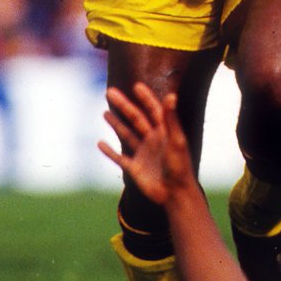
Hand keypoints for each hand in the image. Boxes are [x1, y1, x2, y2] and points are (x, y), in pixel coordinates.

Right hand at [98, 83, 194, 205]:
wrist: (175, 194)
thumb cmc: (179, 166)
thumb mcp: (176, 140)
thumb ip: (171, 119)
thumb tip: (171, 95)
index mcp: (164, 131)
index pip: (153, 109)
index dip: (145, 97)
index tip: (136, 85)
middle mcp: (152, 140)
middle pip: (135, 118)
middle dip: (123, 105)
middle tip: (109, 92)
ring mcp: (143, 154)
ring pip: (126, 134)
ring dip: (115, 123)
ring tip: (105, 112)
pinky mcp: (135, 168)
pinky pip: (119, 158)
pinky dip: (109, 151)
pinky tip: (100, 143)